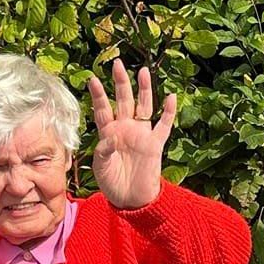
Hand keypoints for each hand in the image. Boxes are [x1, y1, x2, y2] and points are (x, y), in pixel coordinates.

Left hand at [88, 58, 177, 209]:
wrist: (131, 200)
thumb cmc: (111, 184)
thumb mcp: (100, 168)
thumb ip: (103, 151)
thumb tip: (111, 137)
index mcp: (108, 133)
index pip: (102, 109)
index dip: (98, 95)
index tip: (93, 79)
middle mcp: (125, 129)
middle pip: (123, 100)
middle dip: (121, 82)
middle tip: (117, 63)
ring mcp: (141, 135)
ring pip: (143, 106)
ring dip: (144, 89)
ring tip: (143, 71)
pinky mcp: (155, 144)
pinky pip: (163, 125)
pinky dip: (168, 112)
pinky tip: (170, 96)